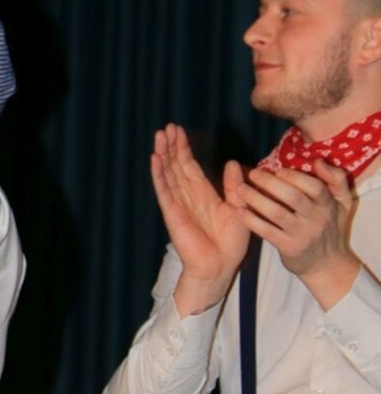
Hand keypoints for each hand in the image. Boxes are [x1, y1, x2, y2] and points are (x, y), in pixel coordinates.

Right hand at [151, 125, 249, 313]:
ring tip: (159, 136)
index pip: (189, 166)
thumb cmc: (230, 243)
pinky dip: (158, 174)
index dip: (183, 148)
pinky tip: (155, 159)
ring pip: (168, 173)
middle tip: (167, 127)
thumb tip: (231, 162)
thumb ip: (233, 186)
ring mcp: (178, 203)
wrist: (220, 266)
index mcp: (203, 193)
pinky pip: (164, 190)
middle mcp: (187, 195)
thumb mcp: (239, 208)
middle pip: (176, 165)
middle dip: (172, 146)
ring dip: (163, 154)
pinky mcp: (172, 212)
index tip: (178, 130)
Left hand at [231, 158, 358, 308]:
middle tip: (253, 173)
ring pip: (277, 213)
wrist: (327, 264)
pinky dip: (251, 220)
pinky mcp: (289, 248)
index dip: (296, 177)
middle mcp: (316, 219)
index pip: (315, 187)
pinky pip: (267, 231)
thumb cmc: (331, 226)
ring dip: (256, 199)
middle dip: (270, 183)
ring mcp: (302, 235)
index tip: (278, 170)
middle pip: (293, 197)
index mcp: (328, 205)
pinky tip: (238, 210)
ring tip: (239, 188)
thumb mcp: (343, 202)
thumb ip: (337, 180)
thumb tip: (319, 161)